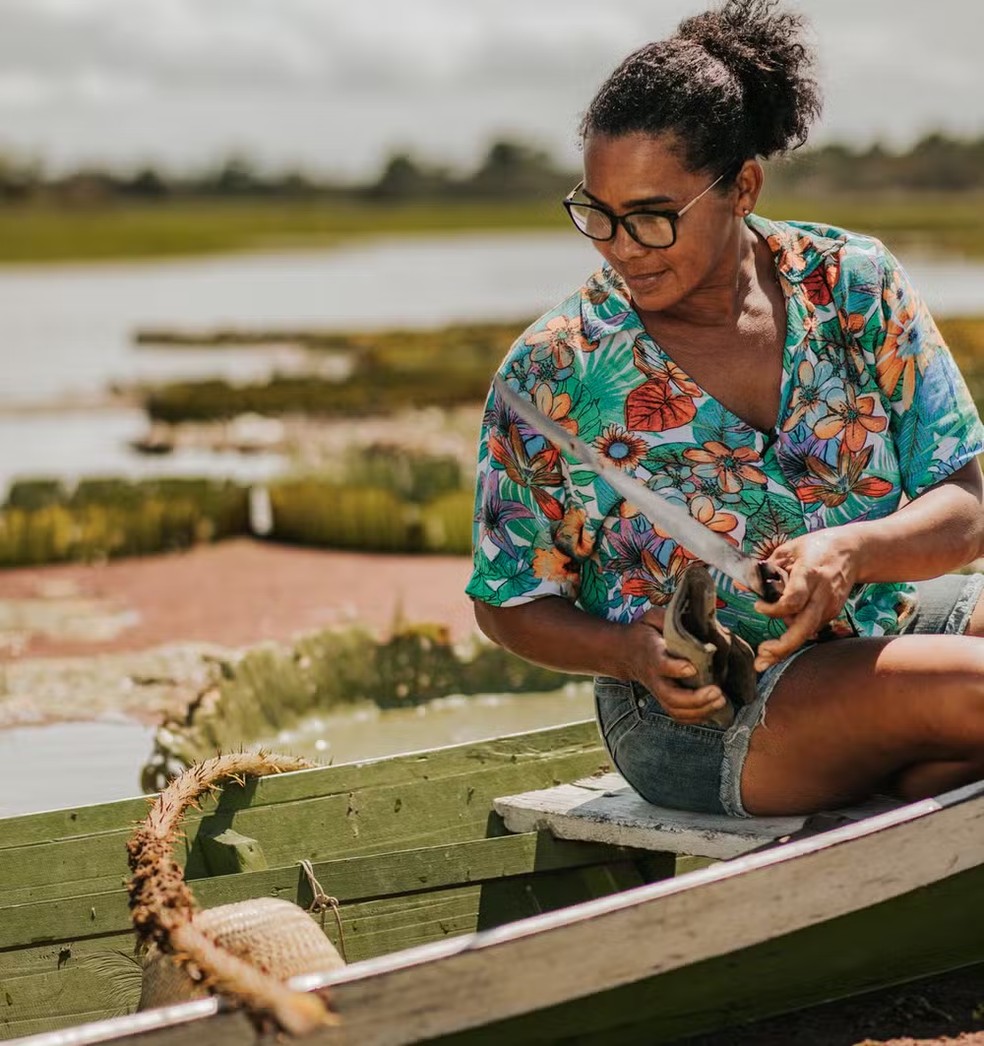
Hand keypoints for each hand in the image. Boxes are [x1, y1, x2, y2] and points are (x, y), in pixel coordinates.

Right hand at [624, 607, 727, 723]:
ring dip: (700, 710)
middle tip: (717, 692)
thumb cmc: (644, 633)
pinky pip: (679, 715)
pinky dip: (696, 717)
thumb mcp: (652, 618)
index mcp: (652, 654)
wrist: (625, 653)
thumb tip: (694, 617)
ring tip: (721, 701)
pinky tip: (713, 710)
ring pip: (676, 709)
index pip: (661, 664)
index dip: (675, 669)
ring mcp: (659, 691)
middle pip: (671, 696)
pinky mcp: (664, 699)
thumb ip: (668, 618)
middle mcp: (655, 677)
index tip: (692, 668)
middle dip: (696, 698)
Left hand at [753, 527, 860, 670]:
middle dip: (783, 646)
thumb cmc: (816, 548)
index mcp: (809, 574)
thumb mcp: (788, 550)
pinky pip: (810, 627)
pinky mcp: (832, 613)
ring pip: (807, 632)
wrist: (852, 551)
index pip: (793, 600)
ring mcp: (829, 606)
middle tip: (762, 657)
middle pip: (804, 627)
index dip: (774, 609)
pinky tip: (782, 638)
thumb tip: (741, 585)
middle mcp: (821, 594)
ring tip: (764, 654)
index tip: (758, 606)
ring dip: (786, 646)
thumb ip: (765, 569)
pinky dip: (795, 634)